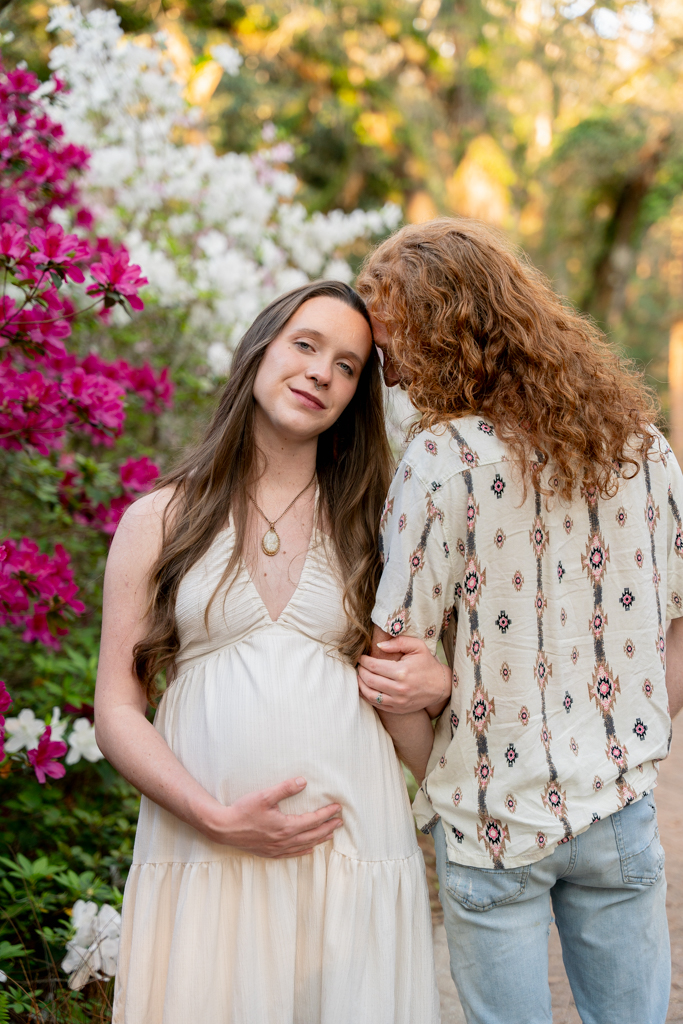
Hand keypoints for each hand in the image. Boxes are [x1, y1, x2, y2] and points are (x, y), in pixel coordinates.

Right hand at [203, 777, 342, 857]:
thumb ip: (285, 789)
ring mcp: (277, 849)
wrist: (224, 828)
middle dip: (328, 828)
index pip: (313, 820)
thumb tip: (303, 781)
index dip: (327, 814)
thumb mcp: (265, 795)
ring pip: (304, 845)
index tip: (338, 808)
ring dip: (319, 839)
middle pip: (312, 835)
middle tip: (340, 822)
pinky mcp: (269, 853)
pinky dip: (303, 851)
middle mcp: (284, 841)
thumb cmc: (243, 810)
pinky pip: (292, 854)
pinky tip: (309, 849)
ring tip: (330, 834)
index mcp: (285, 827)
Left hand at [358, 635, 450, 715]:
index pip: (374, 666)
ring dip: (360, 684)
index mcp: (402, 672)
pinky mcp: (398, 709)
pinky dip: (367, 696)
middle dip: (361, 671)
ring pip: (370, 694)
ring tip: (359, 676)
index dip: (364, 661)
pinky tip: (365, 688)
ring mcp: (398, 701)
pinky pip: (376, 704)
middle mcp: (399, 689)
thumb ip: (398, 642)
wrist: (440, 686)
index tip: (361, 657)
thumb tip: (379, 646)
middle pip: (369, 680)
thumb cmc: (427, 663)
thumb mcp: (418, 647)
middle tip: (359, 665)